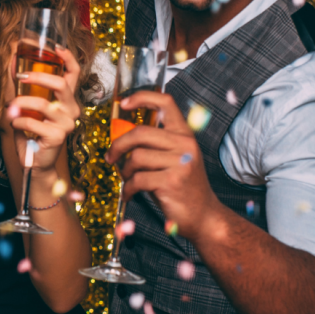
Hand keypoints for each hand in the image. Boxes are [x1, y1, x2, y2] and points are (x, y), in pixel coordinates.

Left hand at [8, 45, 80, 174]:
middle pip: (61, 84)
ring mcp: (67, 124)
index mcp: (67, 99)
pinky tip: (14, 123)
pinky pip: (33, 123)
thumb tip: (12, 63)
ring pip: (43, 104)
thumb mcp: (29, 106)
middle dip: (38, 76)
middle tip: (20, 76)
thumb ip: (25, 87)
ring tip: (10, 107)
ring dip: (20, 103)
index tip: (55, 47)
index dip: (68, 58)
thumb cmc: (33, 131)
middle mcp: (72, 109)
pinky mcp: (58, 137)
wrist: (36, 162)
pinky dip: (18, 121)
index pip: (74, 74)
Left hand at [106, 89, 223, 237]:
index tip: (125, 103)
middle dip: (119, 145)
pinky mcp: (172, 182)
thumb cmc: (182, 186)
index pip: (166, 103)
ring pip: (136, 157)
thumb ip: (155, 144)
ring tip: (128, 179)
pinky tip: (129, 193)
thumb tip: (121, 134)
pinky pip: (138, 179)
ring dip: (126, 171)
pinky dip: (128, 188)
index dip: (143, 97)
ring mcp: (180, 163)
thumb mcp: (174, 159)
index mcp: (185, 135)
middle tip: (111, 157)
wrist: (203, 216)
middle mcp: (185, 145)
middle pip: (141, 132)